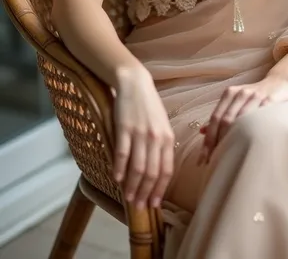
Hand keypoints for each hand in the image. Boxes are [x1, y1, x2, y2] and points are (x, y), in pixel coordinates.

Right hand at [112, 64, 173, 208]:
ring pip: (137, 168)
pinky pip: (122, 154)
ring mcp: (140, 133)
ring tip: (128, 198)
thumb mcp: (162, 124)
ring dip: (132, 186)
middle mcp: (156, 137)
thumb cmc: (148, 105)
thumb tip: (158, 170)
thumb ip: (162, 144)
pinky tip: (116, 179)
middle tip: (139, 206)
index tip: (155, 204)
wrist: (134, 83)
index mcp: (168, 137)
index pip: (166, 170)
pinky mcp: (124, 128)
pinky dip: (120, 170)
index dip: (160, 189)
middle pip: (151, 173)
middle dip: (146, 193)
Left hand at [198, 76, 287, 164]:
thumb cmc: (255, 95)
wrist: (279, 82)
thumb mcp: (236, 101)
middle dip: (217, 143)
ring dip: (234, 141)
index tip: (203, 159)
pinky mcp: (271, 100)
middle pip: (225, 120)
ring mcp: (256, 96)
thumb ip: (221, 114)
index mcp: (229, 93)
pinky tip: (251, 146)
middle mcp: (241, 93)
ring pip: (241, 120)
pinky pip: (260, 118)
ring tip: (229, 159)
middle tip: (213, 162)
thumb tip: (202, 131)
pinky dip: (253, 133)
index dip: (208, 139)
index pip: (215, 118)